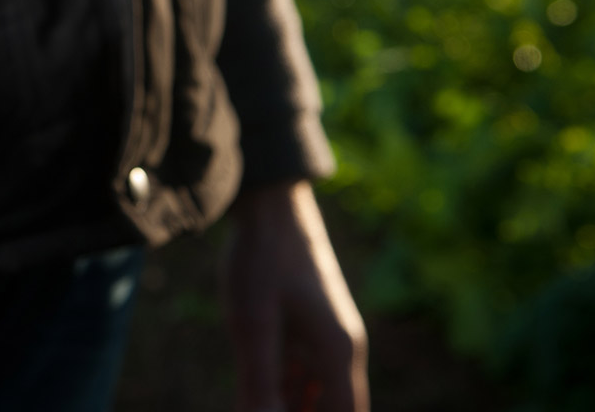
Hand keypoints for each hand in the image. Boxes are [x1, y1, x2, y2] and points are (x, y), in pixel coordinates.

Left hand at [221, 179, 368, 411]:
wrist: (269, 203)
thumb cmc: (262, 259)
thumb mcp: (253, 325)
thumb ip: (260, 383)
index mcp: (338, 354)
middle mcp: (341, 349)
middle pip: (332, 408)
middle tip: (262, 408)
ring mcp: (326, 336)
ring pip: (314, 393)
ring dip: (291, 404)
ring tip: (255, 402)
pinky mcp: (308, 325)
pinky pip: (301, 372)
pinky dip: (283, 388)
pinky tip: (255, 392)